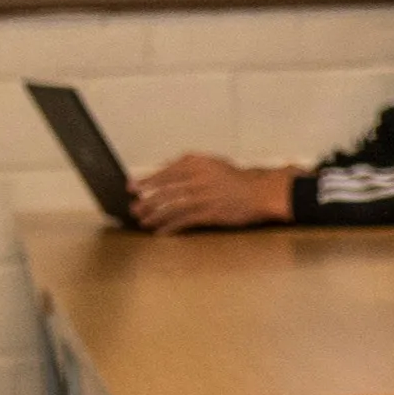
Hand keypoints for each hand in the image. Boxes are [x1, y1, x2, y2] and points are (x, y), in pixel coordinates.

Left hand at [131, 154, 293, 231]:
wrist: (262, 193)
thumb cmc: (238, 179)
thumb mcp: (213, 163)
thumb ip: (189, 164)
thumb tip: (166, 165)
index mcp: (196, 163)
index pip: (165, 173)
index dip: (146, 181)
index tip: (132, 187)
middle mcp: (198, 178)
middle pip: (165, 191)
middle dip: (147, 201)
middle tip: (134, 209)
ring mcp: (204, 196)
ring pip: (172, 207)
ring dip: (155, 215)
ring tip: (143, 221)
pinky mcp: (210, 213)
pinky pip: (185, 220)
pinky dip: (171, 226)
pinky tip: (161, 231)